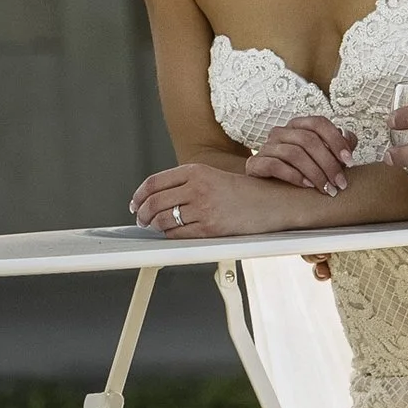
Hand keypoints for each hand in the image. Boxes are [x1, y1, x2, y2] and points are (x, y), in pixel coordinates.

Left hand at [131, 163, 306, 237]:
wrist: (272, 202)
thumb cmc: (244, 191)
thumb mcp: (213, 176)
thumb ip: (187, 183)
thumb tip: (158, 198)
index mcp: (195, 170)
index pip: (154, 182)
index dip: (139, 195)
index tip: (135, 203)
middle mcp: (197, 187)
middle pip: (155, 202)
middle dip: (143, 214)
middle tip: (141, 220)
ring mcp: (204, 208)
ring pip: (164, 220)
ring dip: (155, 227)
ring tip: (155, 229)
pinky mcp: (211, 228)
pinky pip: (179, 235)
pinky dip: (170, 237)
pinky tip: (171, 235)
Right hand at [245, 115, 354, 193]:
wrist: (271, 190)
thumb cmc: (302, 171)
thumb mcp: (323, 157)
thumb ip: (338, 145)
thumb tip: (348, 136)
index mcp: (297, 126)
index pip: (318, 123)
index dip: (336, 141)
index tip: (350, 161)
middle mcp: (280, 132)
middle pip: (308, 140)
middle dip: (329, 163)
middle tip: (340, 183)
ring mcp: (265, 147)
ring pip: (293, 153)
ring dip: (315, 173)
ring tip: (327, 189)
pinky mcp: (255, 164)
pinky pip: (274, 165)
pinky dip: (294, 176)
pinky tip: (307, 186)